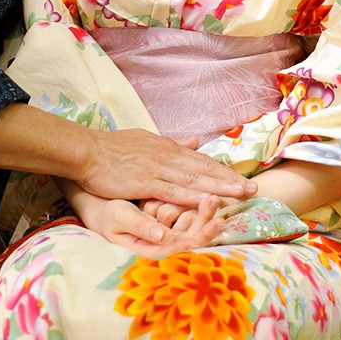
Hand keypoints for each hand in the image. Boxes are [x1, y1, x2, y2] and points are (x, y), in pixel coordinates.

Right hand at [78, 128, 256, 206]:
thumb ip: (172, 143)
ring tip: (240, 194)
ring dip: (218, 187)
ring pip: (194, 179)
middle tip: (253, 189)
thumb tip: (194, 141)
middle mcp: (167, 156)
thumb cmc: (112, 149)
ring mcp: (157, 168)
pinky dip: (191, 195)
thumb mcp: (146, 139)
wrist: (87, 151)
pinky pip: (172, 190)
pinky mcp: (145, 181)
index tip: (242, 180)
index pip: (201, 161)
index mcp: (167, 148)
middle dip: (229, 180)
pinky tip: (206, 201)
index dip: (222, 171)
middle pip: (204, 169)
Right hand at [95, 196, 224, 257]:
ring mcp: (164, 229)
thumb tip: (160, 235)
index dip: (202, 234)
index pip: (184, 244)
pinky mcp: (163, 218)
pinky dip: (194, 202)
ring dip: (203, 211)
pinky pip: (182, 212)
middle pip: (191, 235)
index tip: (216, 223)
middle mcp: (162, 240)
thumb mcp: (120, 219)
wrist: (97, 209)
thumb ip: (141, 227)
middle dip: (207, 222)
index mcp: (154, 244)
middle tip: (221, 209)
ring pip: (189, 223)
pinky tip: (206, 192)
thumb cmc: (107, 215)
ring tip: (216, 197)